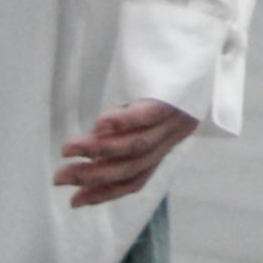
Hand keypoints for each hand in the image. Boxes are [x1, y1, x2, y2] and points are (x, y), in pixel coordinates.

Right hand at [58, 99, 197, 212]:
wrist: (203, 60)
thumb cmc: (169, 88)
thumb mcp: (147, 118)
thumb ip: (124, 135)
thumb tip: (91, 151)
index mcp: (161, 149)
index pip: (133, 181)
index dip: (104, 194)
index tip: (74, 201)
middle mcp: (168, 141)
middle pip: (130, 168)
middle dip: (92, 177)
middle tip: (59, 178)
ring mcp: (172, 123)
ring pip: (134, 145)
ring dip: (97, 151)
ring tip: (68, 149)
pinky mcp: (173, 101)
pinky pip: (148, 115)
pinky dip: (121, 122)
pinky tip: (98, 124)